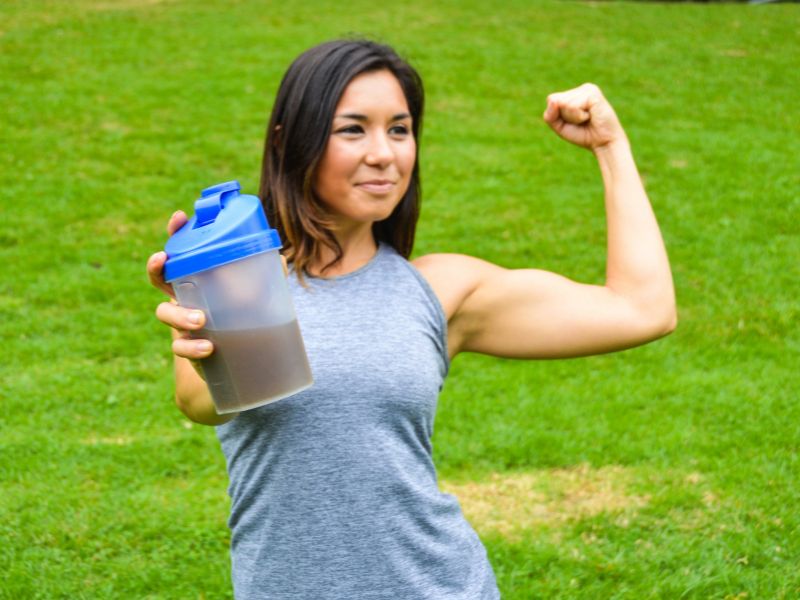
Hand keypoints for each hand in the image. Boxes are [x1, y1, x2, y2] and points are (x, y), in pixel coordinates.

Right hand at [146, 210, 289, 367]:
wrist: (243, 362)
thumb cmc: (248, 319)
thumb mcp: (260, 296)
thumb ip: (268, 278)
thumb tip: (280, 260)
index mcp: (200, 279)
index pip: (183, 251)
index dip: (176, 233)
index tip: (179, 216)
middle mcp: (185, 297)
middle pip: (159, 277)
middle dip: (155, 266)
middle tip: (162, 258)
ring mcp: (182, 322)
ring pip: (164, 312)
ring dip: (179, 314)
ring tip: (201, 319)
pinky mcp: (187, 348)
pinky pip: (180, 347)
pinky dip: (192, 347)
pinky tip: (208, 347)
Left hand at [542, 83, 626, 151]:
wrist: (603, 143)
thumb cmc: (583, 135)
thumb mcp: (560, 127)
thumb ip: (550, 115)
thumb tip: (552, 100)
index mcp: (575, 93)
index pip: (552, 99)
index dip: (558, 116)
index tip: (574, 122)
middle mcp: (582, 89)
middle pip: (556, 100)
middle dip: (566, 117)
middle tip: (582, 122)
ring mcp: (588, 89)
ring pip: (563, 103)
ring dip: (573, 117)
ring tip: (587, 119)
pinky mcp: (593, 93)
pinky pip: (573, 106)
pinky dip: (579, 117)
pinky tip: (591, 116)